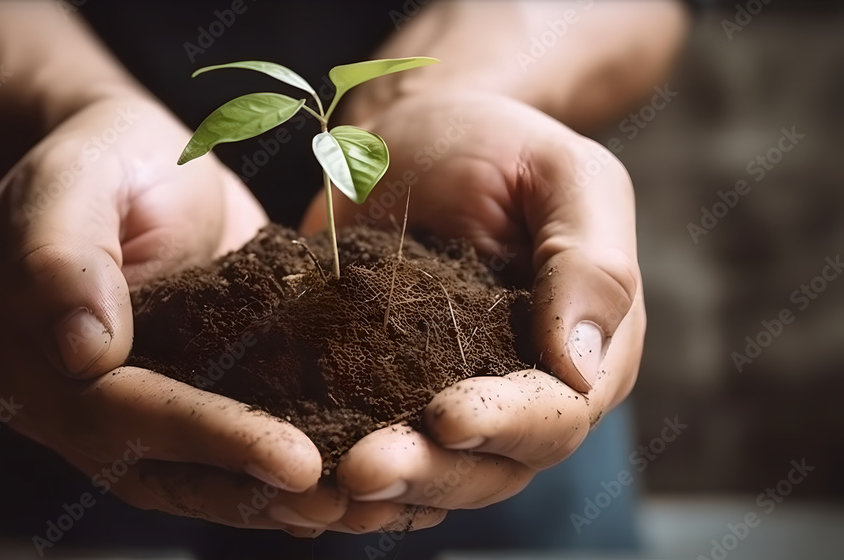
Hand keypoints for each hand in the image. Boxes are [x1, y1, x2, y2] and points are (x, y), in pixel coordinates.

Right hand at [0, 95, 348, 533]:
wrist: (139, 154)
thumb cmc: (104, 155)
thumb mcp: (74, 179)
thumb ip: (63, 256)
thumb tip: (83, 354)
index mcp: (32, 356)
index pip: (122, 412)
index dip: (209, 438)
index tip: (295, 458)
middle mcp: (76, 401)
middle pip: (160, 467)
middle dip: (252, 488)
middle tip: (338, 503)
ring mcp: (131, 405)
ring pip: (193, 474)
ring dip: (269, 498)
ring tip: (352, 509)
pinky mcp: (184, 392)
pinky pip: (221, 446)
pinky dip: (270, 472)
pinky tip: (335, 486)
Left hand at [301, 91, 644, 516]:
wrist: (413, 134)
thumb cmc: (498, 144)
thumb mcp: (562, 174)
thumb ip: (591, 262)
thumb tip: (583, 368)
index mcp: (587, 350)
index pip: (558, 412)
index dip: (506, 422)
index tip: (445, 416)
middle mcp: (523, 393)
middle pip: (492, 464)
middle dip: (431, 472)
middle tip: (364, 469)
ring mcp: (454, 401)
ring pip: (434, 475)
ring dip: (385, 488)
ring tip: (331, 487)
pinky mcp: (387, 394)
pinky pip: (376, 449)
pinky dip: (345, 475)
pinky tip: (304, 487)